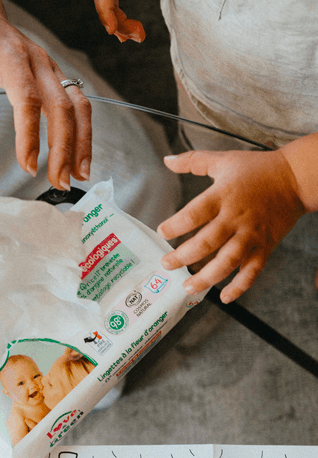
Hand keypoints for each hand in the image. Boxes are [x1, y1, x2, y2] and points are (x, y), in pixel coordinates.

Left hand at [0, 0, 91, 190]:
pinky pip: (78, 104)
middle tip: (59, 182)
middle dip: (63, 148)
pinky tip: (78, 157)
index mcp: (11, 55)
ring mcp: (52, 68)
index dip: (30, 134)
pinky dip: (82, 132)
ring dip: (81, 143)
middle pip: (62, 106)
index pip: (27, 98)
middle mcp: (39, 61)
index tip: (27, 165)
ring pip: (78, 106)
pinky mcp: (56, 77)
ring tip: (77, 176)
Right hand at [94, 0, 171, 41]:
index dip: (105, 12)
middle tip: (139, 36)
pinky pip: (111, 1)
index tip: (112, 30)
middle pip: (103, 2)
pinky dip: (118, 16)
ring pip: (106, 4)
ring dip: (119, 23)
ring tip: (138, 35)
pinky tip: (126, 29)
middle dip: (117, 23)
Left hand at [157, 150, 305, 302]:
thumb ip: (192, 161)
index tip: (162, 232)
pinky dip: (239, 286)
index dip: (176, 225)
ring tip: (187, 286)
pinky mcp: (265, 246)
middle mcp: (236, 218)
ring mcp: (251, 235)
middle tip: (166, 264)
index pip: (195, 213)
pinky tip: (224, 297)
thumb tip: (166, 160)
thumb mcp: (223, 160)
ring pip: (228, 261)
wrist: (296, 179)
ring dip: (207, 277)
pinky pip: (252, 271)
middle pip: (207, 242)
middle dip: (184, 256)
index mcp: (223, 195)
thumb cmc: (257, 169)